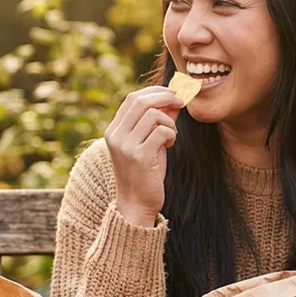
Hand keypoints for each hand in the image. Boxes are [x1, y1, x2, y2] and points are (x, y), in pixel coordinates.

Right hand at [103, 86, 184, 226]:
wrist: (136, 204)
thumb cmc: (145, 173)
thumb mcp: (149, 143)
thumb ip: (158, 122)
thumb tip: (174, 99)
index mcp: (114, 130)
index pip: (132, 98)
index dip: (154, 92)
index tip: (172, 93)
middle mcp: (116, 136)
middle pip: (141, 101)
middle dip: (165, 97)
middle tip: (181, 102)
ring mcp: (126, 146)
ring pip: (153, 115)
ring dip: (169, 122)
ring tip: (171, 136)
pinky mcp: (140, 157)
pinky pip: (161, 131)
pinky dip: (171, 134)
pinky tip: (169, 145)